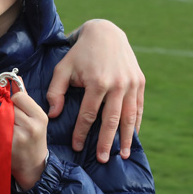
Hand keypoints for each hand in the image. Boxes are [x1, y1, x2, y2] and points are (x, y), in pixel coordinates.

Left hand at [9, 89, 48, 190]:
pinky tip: (4, 139)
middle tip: (12, 124)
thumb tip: (15, 78)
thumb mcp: (35, 120)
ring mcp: (19, 135)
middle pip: (7, 107)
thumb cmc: (34, 141)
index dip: (13, 100)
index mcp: (39, 116)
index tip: (13, 106)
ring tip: (9, 132)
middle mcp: (31, 125)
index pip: (18, 97)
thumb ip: (25, 100)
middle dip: (6, 113)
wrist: (34, 168)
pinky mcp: (7, 144)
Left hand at [47, 19, 144, 162]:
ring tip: (123, 155)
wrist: (106, 33)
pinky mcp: (140, 82)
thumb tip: (52, 115)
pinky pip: (138, 107)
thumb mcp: (63, 68)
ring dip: (126, 138)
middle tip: (102, 160)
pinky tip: (133, 137)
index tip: (76, 147)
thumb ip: (56, 91)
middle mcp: (117, 85)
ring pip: (129, 117)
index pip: (89, 115)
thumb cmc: (80, 53)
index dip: (81, 132)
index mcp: (97, 82)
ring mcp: (131, 84)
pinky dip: (136, 123)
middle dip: (106, 142)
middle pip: (111, 120)